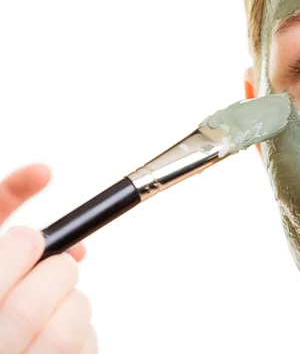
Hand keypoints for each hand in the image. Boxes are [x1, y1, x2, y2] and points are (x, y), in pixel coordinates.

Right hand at [0, 164, 96, 353]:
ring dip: (75, 303)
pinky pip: (84, 350)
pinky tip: (63, 323)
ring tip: (61, 296)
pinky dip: (85, 330)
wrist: (7, 331)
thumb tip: (43, 170)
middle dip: (56, 274)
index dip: (15, 254)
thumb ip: (4, 199)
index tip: (31, 237)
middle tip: (60, 264)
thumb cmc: (2, 282)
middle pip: (26, 311)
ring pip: (62, 338)